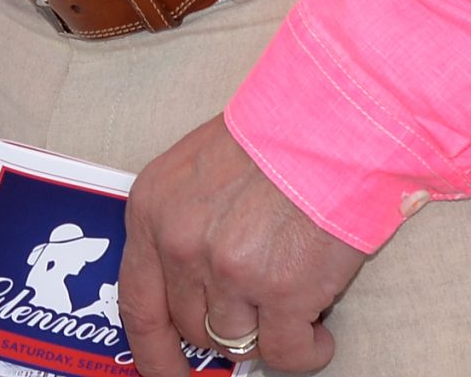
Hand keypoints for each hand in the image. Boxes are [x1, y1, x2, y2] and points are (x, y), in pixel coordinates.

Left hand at [120, 116, 365, 374]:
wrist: (332, 119)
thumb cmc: (273, 136)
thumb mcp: (198, 169)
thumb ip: (184, 225)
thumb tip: (195, 293)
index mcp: (152, 209)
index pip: (137, 303)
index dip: (153, 352)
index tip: (166, 375)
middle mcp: (181, 243)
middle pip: (194, 327)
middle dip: (228, 325)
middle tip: (261, 302)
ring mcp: (228, 270)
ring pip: (239, 343)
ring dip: (269, 332)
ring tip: (295, 299)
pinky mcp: (280, 291)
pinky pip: (286, 354)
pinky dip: (308, 349)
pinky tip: (319, 328)